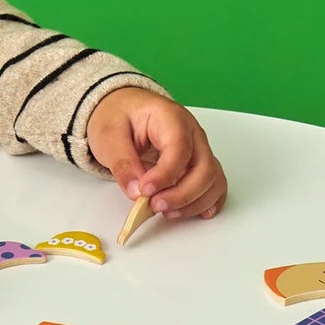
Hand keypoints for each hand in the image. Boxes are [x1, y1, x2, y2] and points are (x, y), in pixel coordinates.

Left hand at [86, 89, 226, 220]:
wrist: (125, 110)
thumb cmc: (119, 117)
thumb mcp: (109, 135)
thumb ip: (122, 163)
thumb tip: (136, 192)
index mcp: (170, 117)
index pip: (179, 148)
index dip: (165, 174)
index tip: (146, 190)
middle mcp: (192, 133)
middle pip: (204, 168)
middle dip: (182, 194)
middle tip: (154, 206)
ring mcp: (199, 149)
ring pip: (213, 180)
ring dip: (194, 202)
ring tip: (167, 212)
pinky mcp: (199, 164)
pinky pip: (214, 185)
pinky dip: (207, 202)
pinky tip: (194, 213)